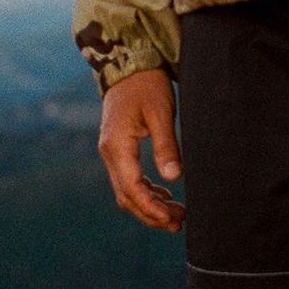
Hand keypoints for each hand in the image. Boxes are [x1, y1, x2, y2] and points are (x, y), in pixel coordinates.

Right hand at [99, 68, 184, 231]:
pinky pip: (127, 179)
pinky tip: (164, 195)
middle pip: (126, 196)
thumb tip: (173, 179)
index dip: (151, 208)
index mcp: (117, 145)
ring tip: (176, 214)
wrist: (128, 65)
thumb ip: (166, 146)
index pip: (131, 188)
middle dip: (151, 213)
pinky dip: (145, 192)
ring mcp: (111, 152)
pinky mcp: (117, 150)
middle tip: (178, 223)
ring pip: (126, 191)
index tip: (172, 219)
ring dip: (148, 205)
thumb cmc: (146, 85)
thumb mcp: (161, 113)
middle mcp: (109, 153)